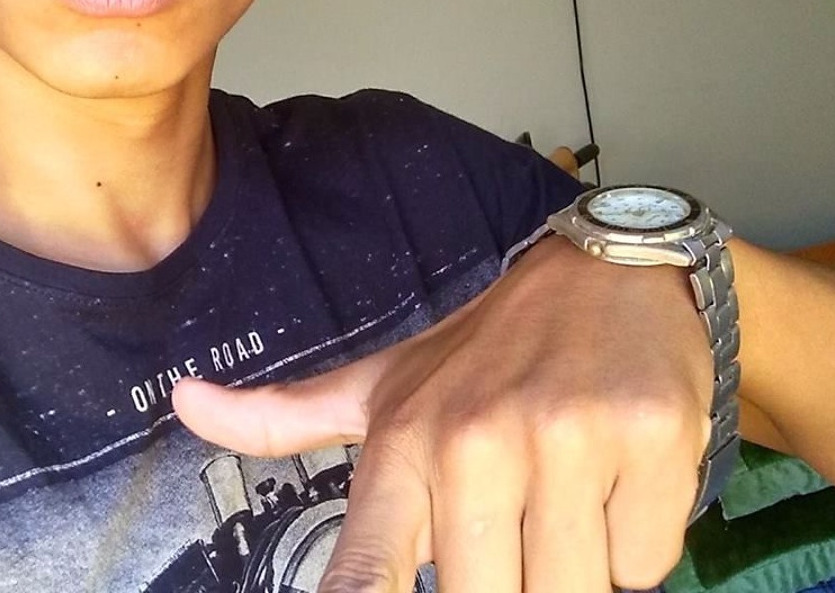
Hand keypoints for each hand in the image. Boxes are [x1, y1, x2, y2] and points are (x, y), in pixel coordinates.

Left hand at [173, 235, 712, 592]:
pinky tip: (620, 467)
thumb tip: (182, 400)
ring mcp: (566, 440)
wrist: (606, 274)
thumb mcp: (381, 383)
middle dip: (515, 577)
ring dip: (579, 559)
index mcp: (404, 441)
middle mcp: (475, 441)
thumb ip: (284, 416)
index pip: (363, 574)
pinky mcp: (651, 441)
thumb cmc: (483, 350)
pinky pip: (647, 562)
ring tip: (566, 486)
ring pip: (578, 592)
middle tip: (521, 509)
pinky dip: (637, 537)